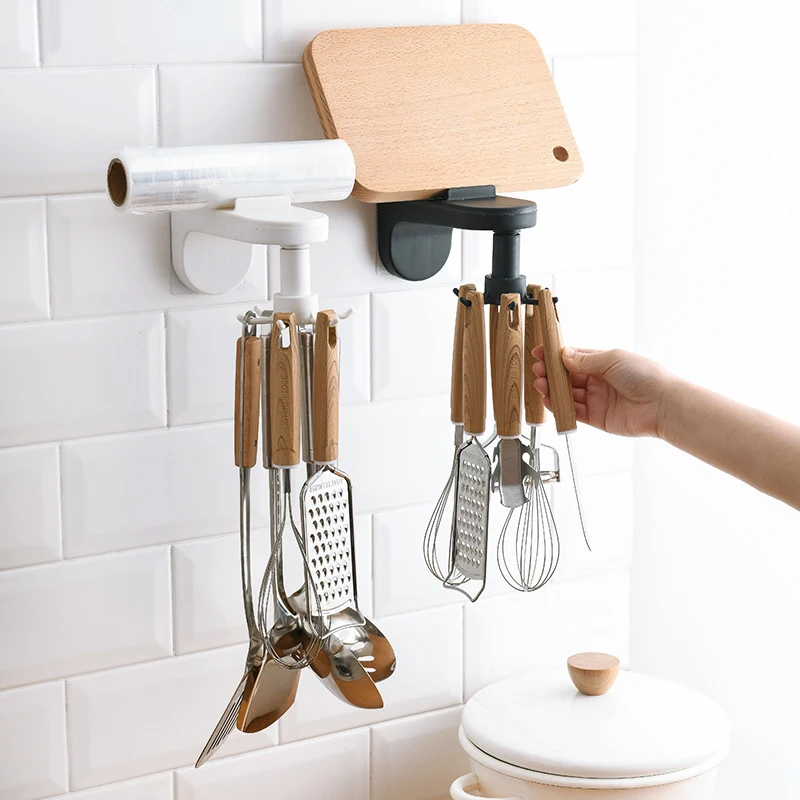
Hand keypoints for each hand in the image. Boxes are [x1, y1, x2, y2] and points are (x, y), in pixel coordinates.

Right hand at [531, 346, 673, 437]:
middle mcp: (600, 381)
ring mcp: (598, 400)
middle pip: (568, 377)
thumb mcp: (611, 359)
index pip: (574, 358)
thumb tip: (564, 355)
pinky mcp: (598, 418)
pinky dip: (560, 408)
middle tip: (537, 370)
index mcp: (604, 363)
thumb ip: (585, 360)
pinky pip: (574, 413)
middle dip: (551, 374)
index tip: (540, 353)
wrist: (662, 405)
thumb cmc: (645, 376)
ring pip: (568, 395)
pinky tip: (550, 401)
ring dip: (553, 390)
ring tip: (540, 384)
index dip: (556, 357)